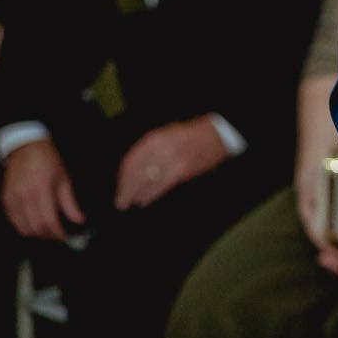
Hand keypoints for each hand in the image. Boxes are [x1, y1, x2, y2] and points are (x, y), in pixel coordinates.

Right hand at [3, 140, 86, 241]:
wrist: (26, 147)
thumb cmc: (48, 161)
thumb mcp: (64, 179)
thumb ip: (70, 203)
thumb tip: (79, 221)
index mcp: (41, 189)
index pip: (49, 221)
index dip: (58, 233)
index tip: (66, 236)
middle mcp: (24, 196)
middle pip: (36, 227)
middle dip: (49, 235)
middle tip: (58, 235)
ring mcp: (12, 199)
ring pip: (23, 228)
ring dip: (36, 233)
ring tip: (48, 230)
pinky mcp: (5, 200)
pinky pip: (14, 221)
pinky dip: (24, 226)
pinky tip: (34, 222)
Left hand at [114, 116, 230, 210]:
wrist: (217, 134)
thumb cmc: (191, 134)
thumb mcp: (166, 135)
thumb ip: (150, 149)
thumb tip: (133, 170)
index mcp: (155, 138)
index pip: (131, 160)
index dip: (123, 176)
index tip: (120, 186)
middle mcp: (160, 148)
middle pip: (136, 173)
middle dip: (126, 189)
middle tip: (120, 202)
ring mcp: (171, 159)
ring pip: (146, 181)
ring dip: (135, 194)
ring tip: (130, 203)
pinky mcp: (181, 170)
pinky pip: (160, 186)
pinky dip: (150, 195)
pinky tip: (144, 200)